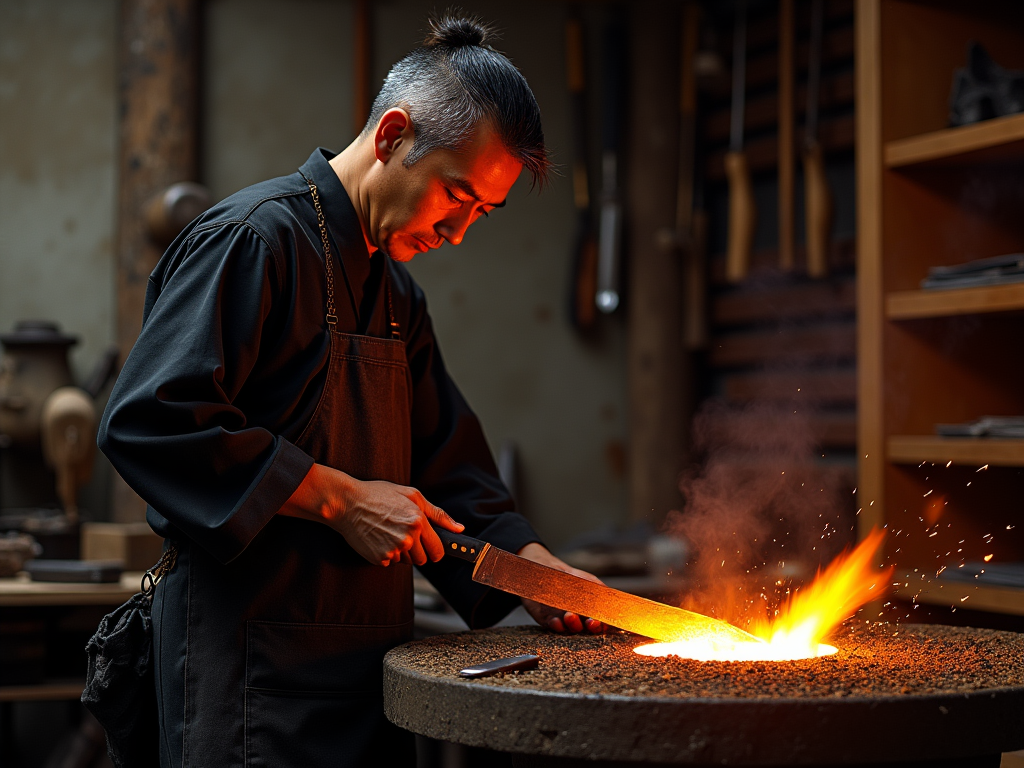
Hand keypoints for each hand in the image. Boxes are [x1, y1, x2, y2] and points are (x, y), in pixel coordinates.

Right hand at [278, 463, 462, 565]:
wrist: (347, 503)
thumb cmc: (379, 495)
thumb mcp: (412, 495)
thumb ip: (438, 514)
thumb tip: (459, 528)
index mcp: (418, 522)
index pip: (438, 550)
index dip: (436, 550)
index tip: (431, 547)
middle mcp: (407, 538)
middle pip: (423, 560)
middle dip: (417, 550)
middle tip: (404, 534)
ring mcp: (392, 550)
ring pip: (406, 562)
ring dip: (402, 552)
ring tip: (389, 533)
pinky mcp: (379, 558)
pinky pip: (391, 562)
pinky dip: (387, 554)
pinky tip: (379, 538)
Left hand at [517, 543, 605, 633]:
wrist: (544, 569)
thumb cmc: (569, 576)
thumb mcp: (588, 580)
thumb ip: (601, 590)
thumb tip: (613, 598)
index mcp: (590, 611)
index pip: (601, 623)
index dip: (603, 625)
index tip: (602, 620)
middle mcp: (578, 619)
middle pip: (588, 630)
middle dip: (591, 627)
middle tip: (591, 622)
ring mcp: (563, 621)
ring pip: (571, 629)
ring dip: (573, 625)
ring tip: (570, 615)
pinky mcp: (548, 620)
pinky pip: (553, 627)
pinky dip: (556, 625)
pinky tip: (556, 621)